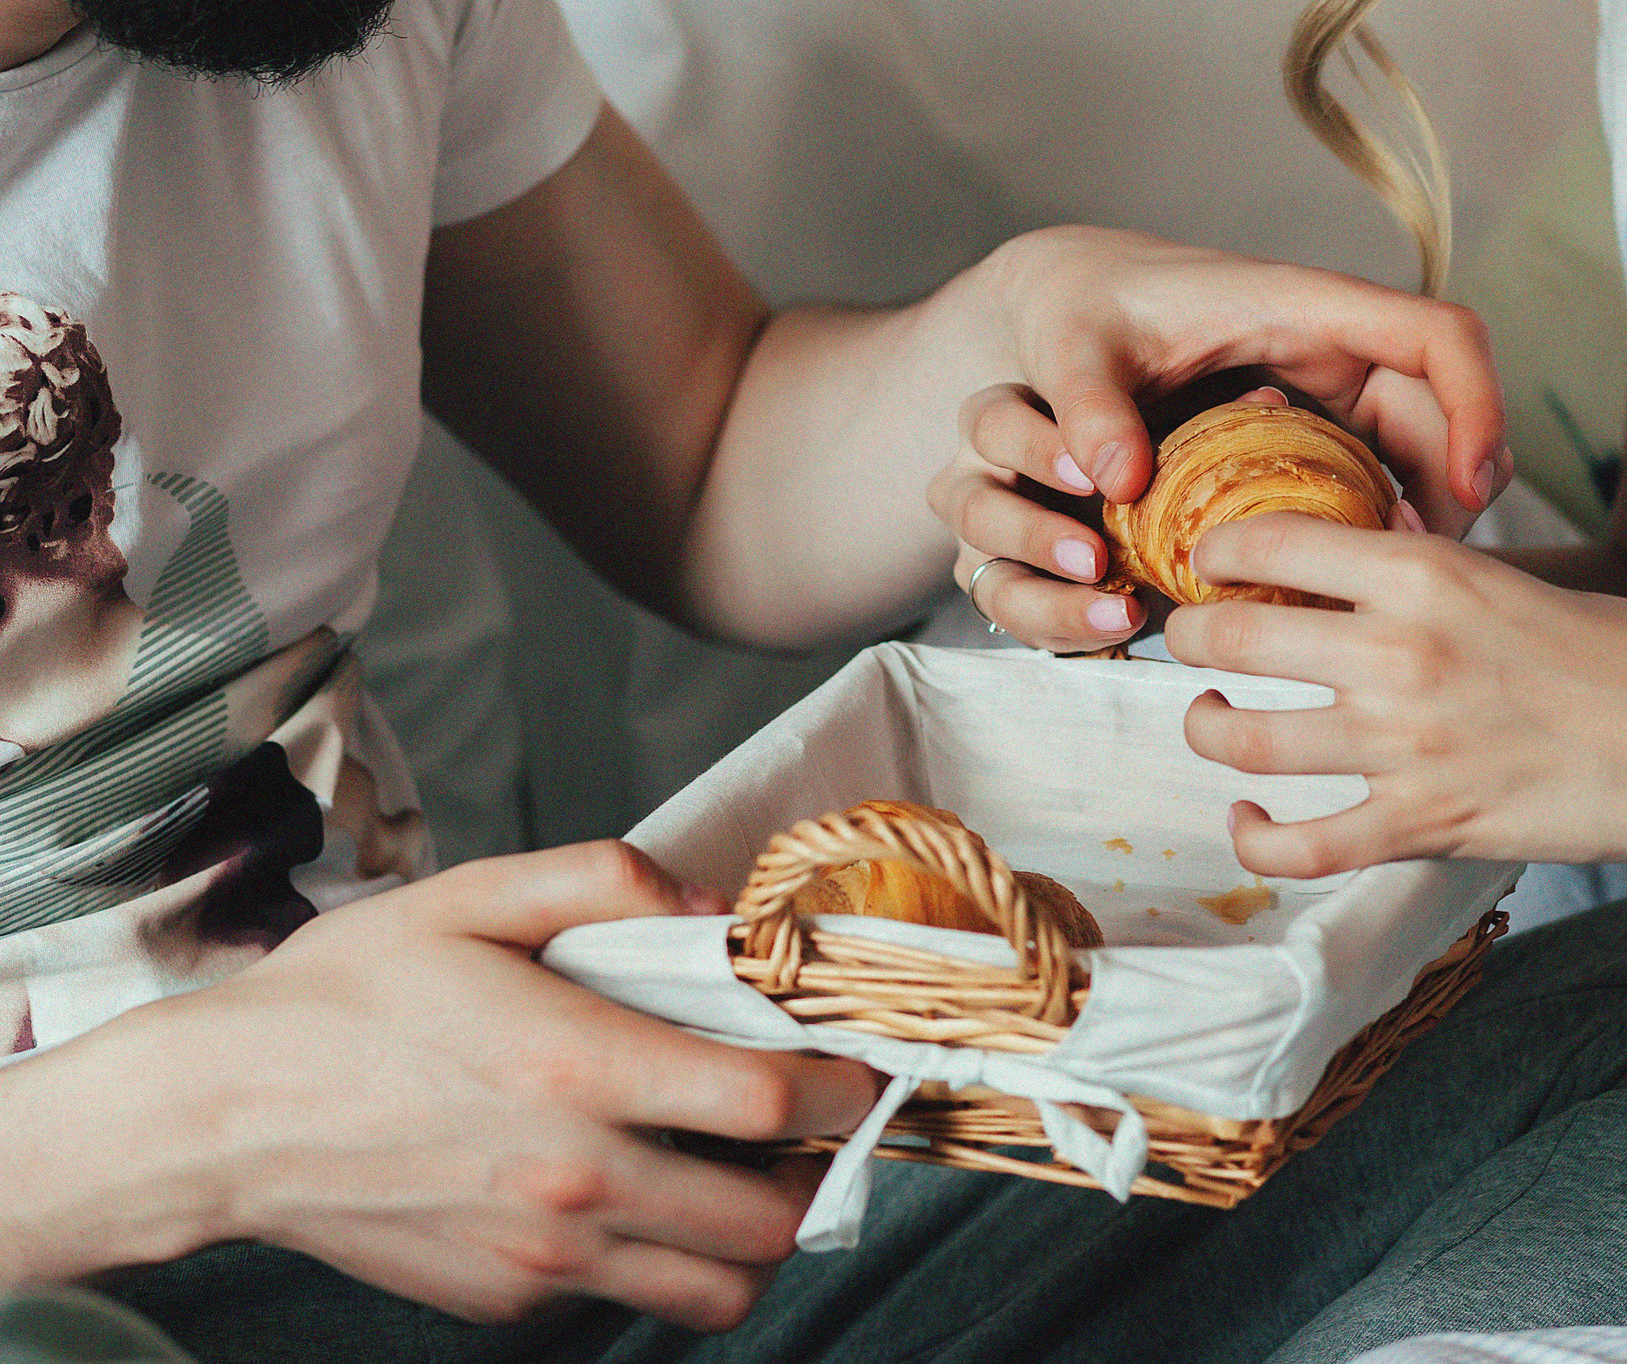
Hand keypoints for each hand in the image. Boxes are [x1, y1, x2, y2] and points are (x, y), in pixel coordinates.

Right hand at [3, 842, 878, 1329]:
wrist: (218, 1118)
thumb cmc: (346, 1000)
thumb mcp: (473, 898)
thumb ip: (607, 882)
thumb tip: (712, 906)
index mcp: (581, 1070)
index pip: (770, 1103)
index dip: (841, 1087)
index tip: (856, 1066)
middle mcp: (576, 1179)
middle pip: (772, 1219)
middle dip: (818, 1174)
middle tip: (810, 1128)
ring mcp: (544, 1253)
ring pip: (718, 1288)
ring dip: (758, 1237)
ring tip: (744, 1175)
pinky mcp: (510, 1297)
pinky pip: (630, 1294)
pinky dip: (663, 1256)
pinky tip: (635, 1190)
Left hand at [927, 226, 1509, 652]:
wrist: (1062, 299)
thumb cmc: (1075, 308)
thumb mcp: (1072, 349)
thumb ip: (1090, 405)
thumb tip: (1118, 479)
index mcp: (1303, 305)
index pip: (1439, 334)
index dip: (1478, 402)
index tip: (1474, 484)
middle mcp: (1332, 342)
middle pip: (1444, 406)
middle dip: (1460, 484)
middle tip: (1440, 570)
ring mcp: (1326, 385)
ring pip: (1417, 445)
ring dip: (1426, 510)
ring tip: (1405, 589)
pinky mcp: (1308, 424)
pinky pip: (1372, 468)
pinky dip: (1377, 520)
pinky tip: (1354, 582)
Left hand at [1165, 514, 1626, 874]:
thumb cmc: (1625, 652)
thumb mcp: (1519, 576)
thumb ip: (1427, 574)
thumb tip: (1350, 561)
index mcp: (1424, 572)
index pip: (1268, 541)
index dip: (1218, 550)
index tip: (1210, 559)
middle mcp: (1397, 653)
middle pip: (1229, 636)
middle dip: (1189, 636)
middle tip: (1191, 638)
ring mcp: (1404, 747)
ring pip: (1241, 741)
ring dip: (1206, 728)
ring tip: (1211, 718)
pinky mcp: (1422, 826)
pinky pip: (1299, 846)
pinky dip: (1254, 838)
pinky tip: (1249, 820)